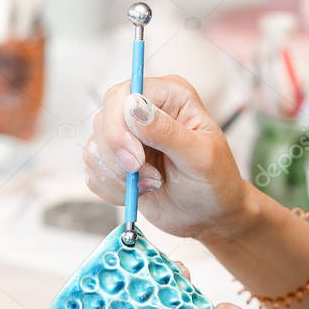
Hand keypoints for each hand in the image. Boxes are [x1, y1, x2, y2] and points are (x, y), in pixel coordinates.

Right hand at [83, 76, 251, 240]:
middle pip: (104, 118)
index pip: (125, 93)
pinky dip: (112, 189)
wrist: (209, 215)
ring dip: (119, 176)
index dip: (120, 126)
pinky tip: (140, 192)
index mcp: (170, 96)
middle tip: (147, 177)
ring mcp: (127, 135)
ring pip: (95, 147)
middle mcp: (144, 110)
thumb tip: (134, 107)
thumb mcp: (200, 156)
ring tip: (153, 184)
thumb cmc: (215, 182)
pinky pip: (93, 171)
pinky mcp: (116, 161)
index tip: (136, 160)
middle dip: (118, 156)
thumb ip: (168, 132)